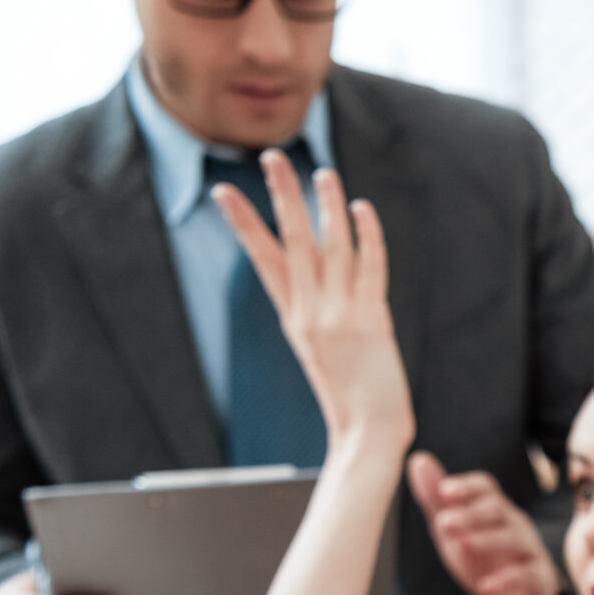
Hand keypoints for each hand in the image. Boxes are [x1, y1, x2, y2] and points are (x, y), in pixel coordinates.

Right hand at [210, 153, 412, 446]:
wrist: (368, 436)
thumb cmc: (352, 399)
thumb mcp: (322, 352)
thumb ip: (317, 315)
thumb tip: (320, 281)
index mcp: (294, 320)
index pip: (263, 261)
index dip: (243, 224)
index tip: (222, 192)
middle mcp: (310, 313)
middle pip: (291, 243)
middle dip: (280, 198)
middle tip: (271, 158)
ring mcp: (338, 316)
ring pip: (330, 247)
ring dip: (326, 206)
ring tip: (323, 173)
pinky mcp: (371, 322)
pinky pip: (370, 268)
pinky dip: (368, 237)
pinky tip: (361, 210)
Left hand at [409, 452, 561, 594]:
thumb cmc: (484, 556)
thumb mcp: (454, 529)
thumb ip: (436, 499)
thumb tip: (418, 458)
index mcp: (494, 509)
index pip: (485, 487)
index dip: (466, 487)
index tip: (444, 491)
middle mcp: (514, 524)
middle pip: (498, 509)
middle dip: (471, 515)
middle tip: (444, 523)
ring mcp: (529, 550)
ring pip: (514, 539)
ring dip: (488, 541)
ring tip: (464, 546)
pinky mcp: (540, 579)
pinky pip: (528, 577)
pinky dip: (507, 582)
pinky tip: (485, 589)